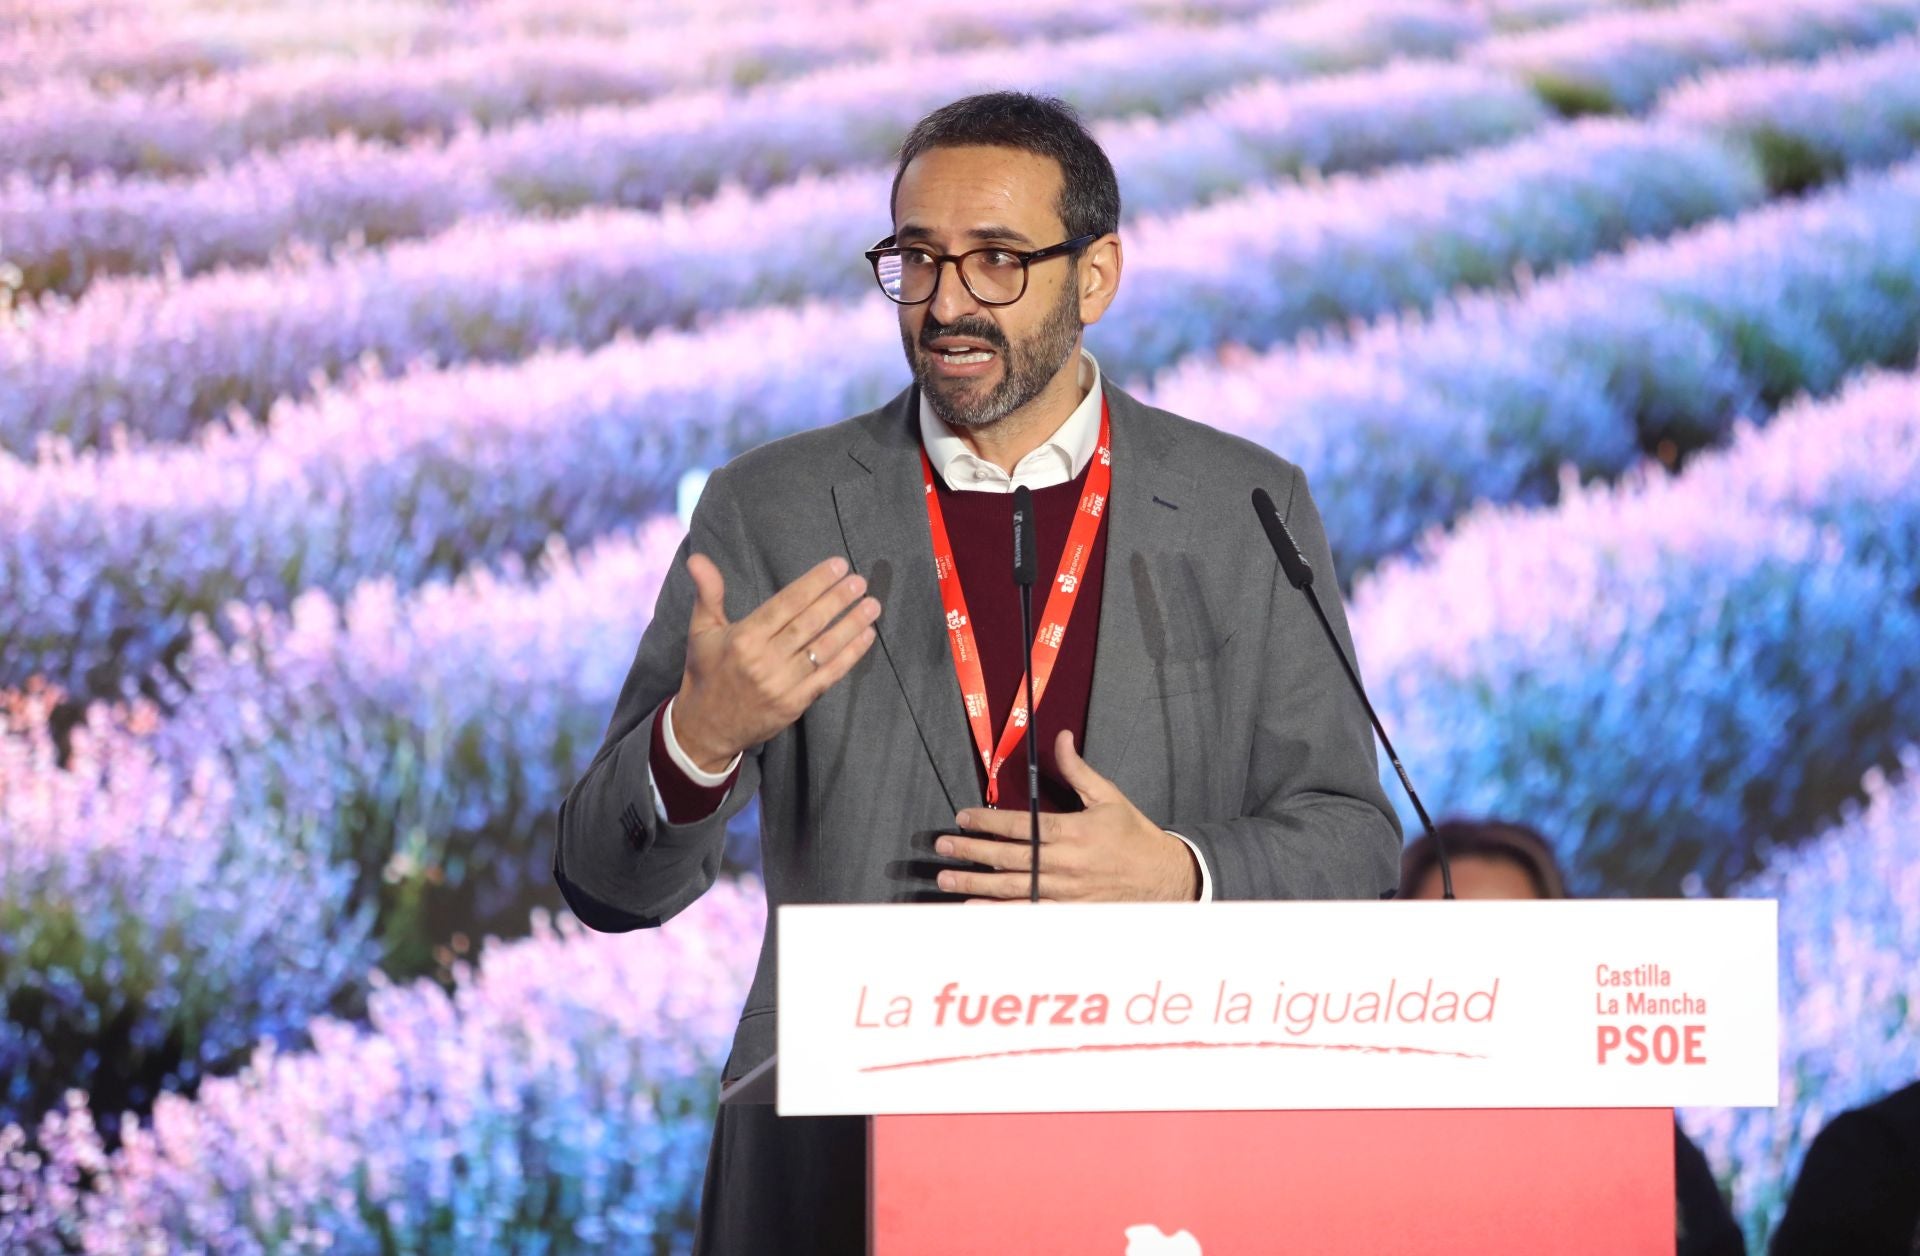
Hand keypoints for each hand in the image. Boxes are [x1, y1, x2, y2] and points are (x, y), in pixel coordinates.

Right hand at [671, 553, 880, 771]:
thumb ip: (708, 592)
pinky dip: (850, 656)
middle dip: (838, 600)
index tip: (838, 565)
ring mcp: (781, 684)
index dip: (815, 582)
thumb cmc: (706, 673)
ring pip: (823, 649)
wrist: (705, 728)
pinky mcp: (794, 705)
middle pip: (809, 623)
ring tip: (872, 605)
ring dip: (851, 625)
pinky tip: (866, 637)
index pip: (787, 603)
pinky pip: (827, 676)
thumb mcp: (701, 630)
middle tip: (860, 581)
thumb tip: (698, 558)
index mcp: (744, 637)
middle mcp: (764, 660)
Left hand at [933, 730, 1199, 901]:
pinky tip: (974, 907)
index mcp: (1073, 831)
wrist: (1163, 878)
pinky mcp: (1068, 911)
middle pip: (1008, 858)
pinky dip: (998, 911)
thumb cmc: (1133, 835)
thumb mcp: (1108, 796)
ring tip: (947, 878)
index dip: (988, 821)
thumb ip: (1078, 770)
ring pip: (1012, 887)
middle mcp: (1065, 863)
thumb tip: (1061, 738)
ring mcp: (1065, 891)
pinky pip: (1028, 911)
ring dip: (976, 883)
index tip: (962, 817)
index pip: (1020, 825)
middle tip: (942, 848)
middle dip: (971, 851)